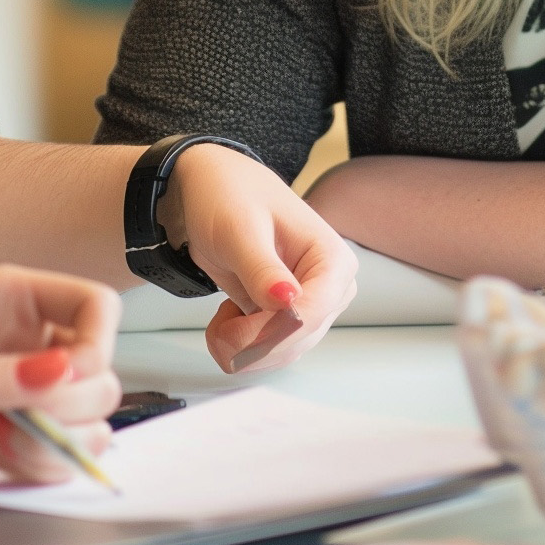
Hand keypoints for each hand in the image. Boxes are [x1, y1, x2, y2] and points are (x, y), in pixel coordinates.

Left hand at [0, 265, 122, 511]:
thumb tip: (59, 373)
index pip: (92, 305)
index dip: (95, 345)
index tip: (66, 382)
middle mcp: (12, 342)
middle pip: (97, 369)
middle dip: (71, 405)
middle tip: (19, 422)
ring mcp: (9, 395)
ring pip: (85, 418)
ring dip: (58, 442)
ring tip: (2, 445)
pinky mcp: (0, 442)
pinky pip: (57, 454)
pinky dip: (43, 466)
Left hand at [161, 142, 356, 373]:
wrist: (211, 191)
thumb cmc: (230, 197)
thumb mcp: (240, 229)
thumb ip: (262, 268)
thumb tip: (288, 301)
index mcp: (332, 259)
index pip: (312, 313)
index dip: (271, 332)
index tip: (232, 331)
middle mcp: (330, 288)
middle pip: (298, 339)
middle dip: (252, 341)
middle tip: (216, 326)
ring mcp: (310, 306)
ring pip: (283, 352)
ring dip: (243, 348)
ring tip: (219, 319)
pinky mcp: (287, 319)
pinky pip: (269, 351)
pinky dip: (241, 347)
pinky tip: (227, 319)